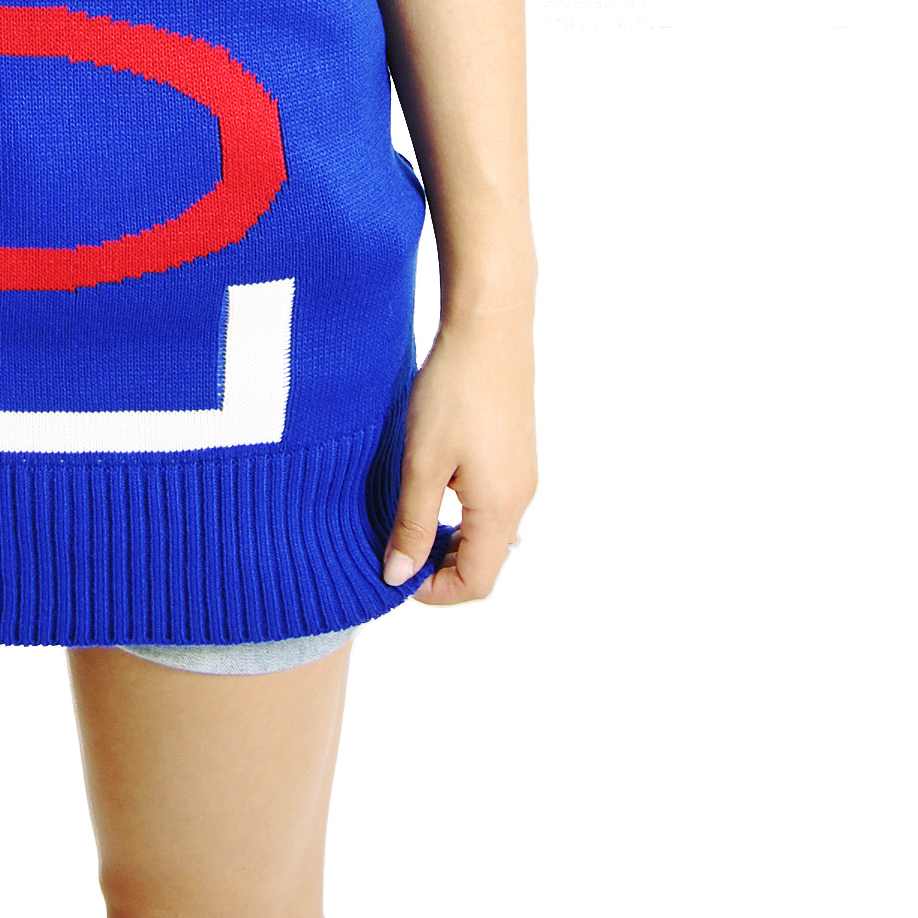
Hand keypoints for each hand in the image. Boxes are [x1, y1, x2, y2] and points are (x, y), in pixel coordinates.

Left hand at [380, 306, 536, 604]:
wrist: (490, 326)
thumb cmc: (455, 391)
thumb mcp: (422, 462)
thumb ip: (412, 524)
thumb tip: (398, 576)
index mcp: (500, 509)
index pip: (477, 582)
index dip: (435, 591)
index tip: (395, 572)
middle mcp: (520, 497)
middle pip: (487, 562)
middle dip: (442, 567)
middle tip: (396, 548)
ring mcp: (522, 473)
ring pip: (490, 532)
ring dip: (450, 538)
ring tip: (409, 518)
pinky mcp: (516, 450)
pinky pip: (493, 503)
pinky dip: (462, 513)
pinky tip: (431, 485)